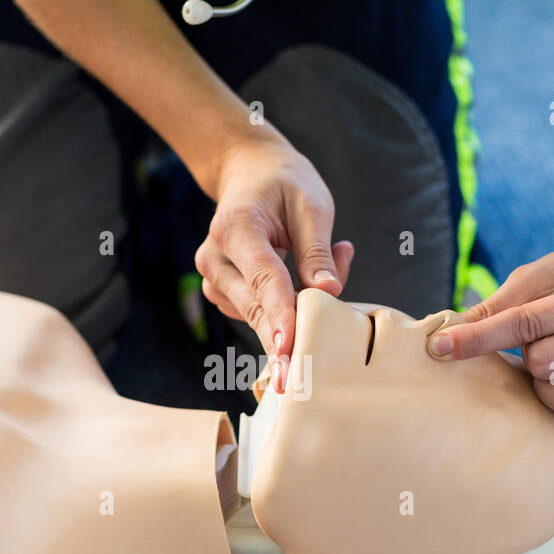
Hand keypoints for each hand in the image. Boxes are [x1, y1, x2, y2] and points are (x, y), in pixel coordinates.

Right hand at [195, 134, 353, 392]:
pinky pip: (258, 313)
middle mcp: (215, 257)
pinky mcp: (223, 293)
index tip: (289, 349)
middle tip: (301, 379)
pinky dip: (286, 309)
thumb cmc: (284, 185)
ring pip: (257, 316)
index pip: (264, 279)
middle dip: (282, 342)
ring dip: (296, 314)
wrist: (249, 174)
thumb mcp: (311, 205)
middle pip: (255, 309)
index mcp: (235, 227)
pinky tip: (311, 277)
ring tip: (338, 258)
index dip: (280, 315)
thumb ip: (317, 251)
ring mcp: (215, 278)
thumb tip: (327, 293)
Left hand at [427, 233, 553, 453]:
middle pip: (546, 366)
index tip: (439, 347)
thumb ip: (492, 308)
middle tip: (537, 341)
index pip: (527, 325)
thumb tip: (441, 342)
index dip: (478, 337)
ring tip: (552, 366)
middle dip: (527, 356)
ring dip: (547, 389)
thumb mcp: (530, 277)